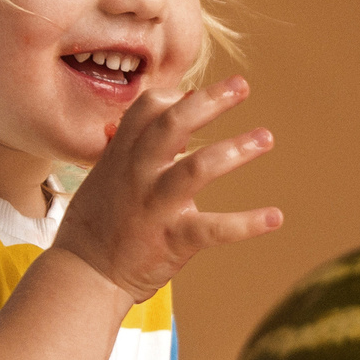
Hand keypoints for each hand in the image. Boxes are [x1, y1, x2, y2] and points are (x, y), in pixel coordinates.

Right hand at [54, 76, 281, 301]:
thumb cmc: (100, 220)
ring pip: (198, 168)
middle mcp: (139, 173)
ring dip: (235, 150)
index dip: (176, 96)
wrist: (84, 274)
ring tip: (266, 137)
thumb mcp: (109, 172)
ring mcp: (156, 205)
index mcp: (123, 154)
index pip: (148, 108)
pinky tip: (276, 217)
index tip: (200, 93)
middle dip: (209, 101)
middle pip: (174, 124)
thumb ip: (137, 140)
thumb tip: (173, 104)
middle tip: (241, 86)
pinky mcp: (172, 238)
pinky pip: (215, 228)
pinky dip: (248, 223)